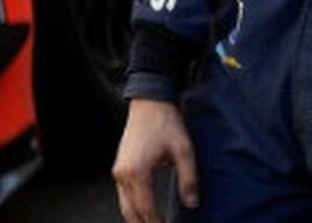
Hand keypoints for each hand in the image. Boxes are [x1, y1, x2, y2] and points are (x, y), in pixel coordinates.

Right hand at [113, 98, 197, 222]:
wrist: (150, 100)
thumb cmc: (167, 122)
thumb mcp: (184, 149)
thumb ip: (189, 178)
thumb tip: (192, 204)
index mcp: (137, 172)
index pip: (146, 209)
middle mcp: (123, 174)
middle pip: (131, 213)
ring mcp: (118, 171)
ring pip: (125, 206)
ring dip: (138, 218)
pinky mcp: (119, 166)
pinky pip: (123, 194)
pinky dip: (133, 206)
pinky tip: (145, 210)